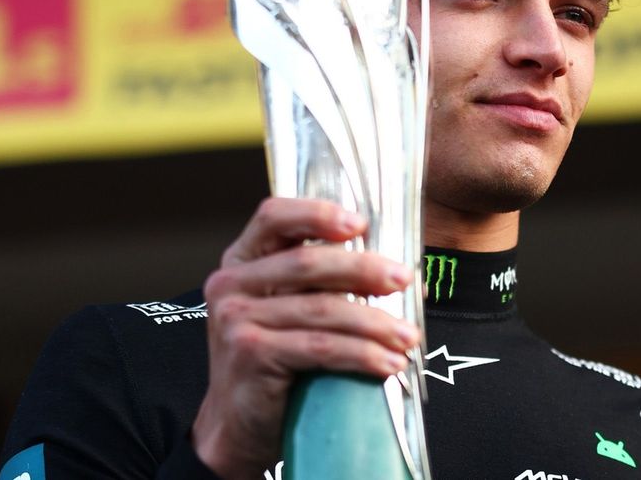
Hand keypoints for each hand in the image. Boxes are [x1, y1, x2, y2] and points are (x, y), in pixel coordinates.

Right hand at [191, 198, 419, 478]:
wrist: (237, 427)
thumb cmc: (274, 364)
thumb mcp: (289, 311)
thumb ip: (325, 284)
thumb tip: (399, 277)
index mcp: (242, 261)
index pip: (274, 216)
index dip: (318, 214)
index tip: (361, 223)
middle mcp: (232, 283)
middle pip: (307, 263)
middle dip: (364, 269)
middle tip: (404, 280)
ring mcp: (237, 318)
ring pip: (322, 309)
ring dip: (375, 323)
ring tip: (408, 337)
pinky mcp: (251, 353)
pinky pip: (320, 347)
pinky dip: (361, 354)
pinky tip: (387, 363)